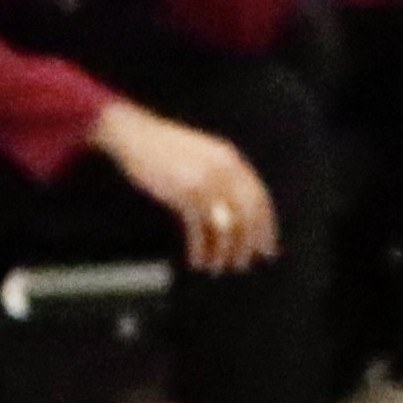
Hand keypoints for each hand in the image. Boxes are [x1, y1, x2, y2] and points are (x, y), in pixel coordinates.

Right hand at [94, 101, 278, 274]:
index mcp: (232, 160)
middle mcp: (225, 170)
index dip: (265, 228)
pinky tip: (197, 260)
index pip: (260, 199)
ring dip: (224, 252)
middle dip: (248, 244)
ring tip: (218, 267)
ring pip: (226, 226)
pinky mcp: (185, 193)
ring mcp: (206, 181)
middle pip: (248, 216)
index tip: (267, 248)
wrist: (135, 135)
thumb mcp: (203, 157)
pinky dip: (200, 249)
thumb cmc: (165, 150)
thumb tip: (237, 212)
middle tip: (244, 264)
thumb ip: (223, 177)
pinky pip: (200, 230)